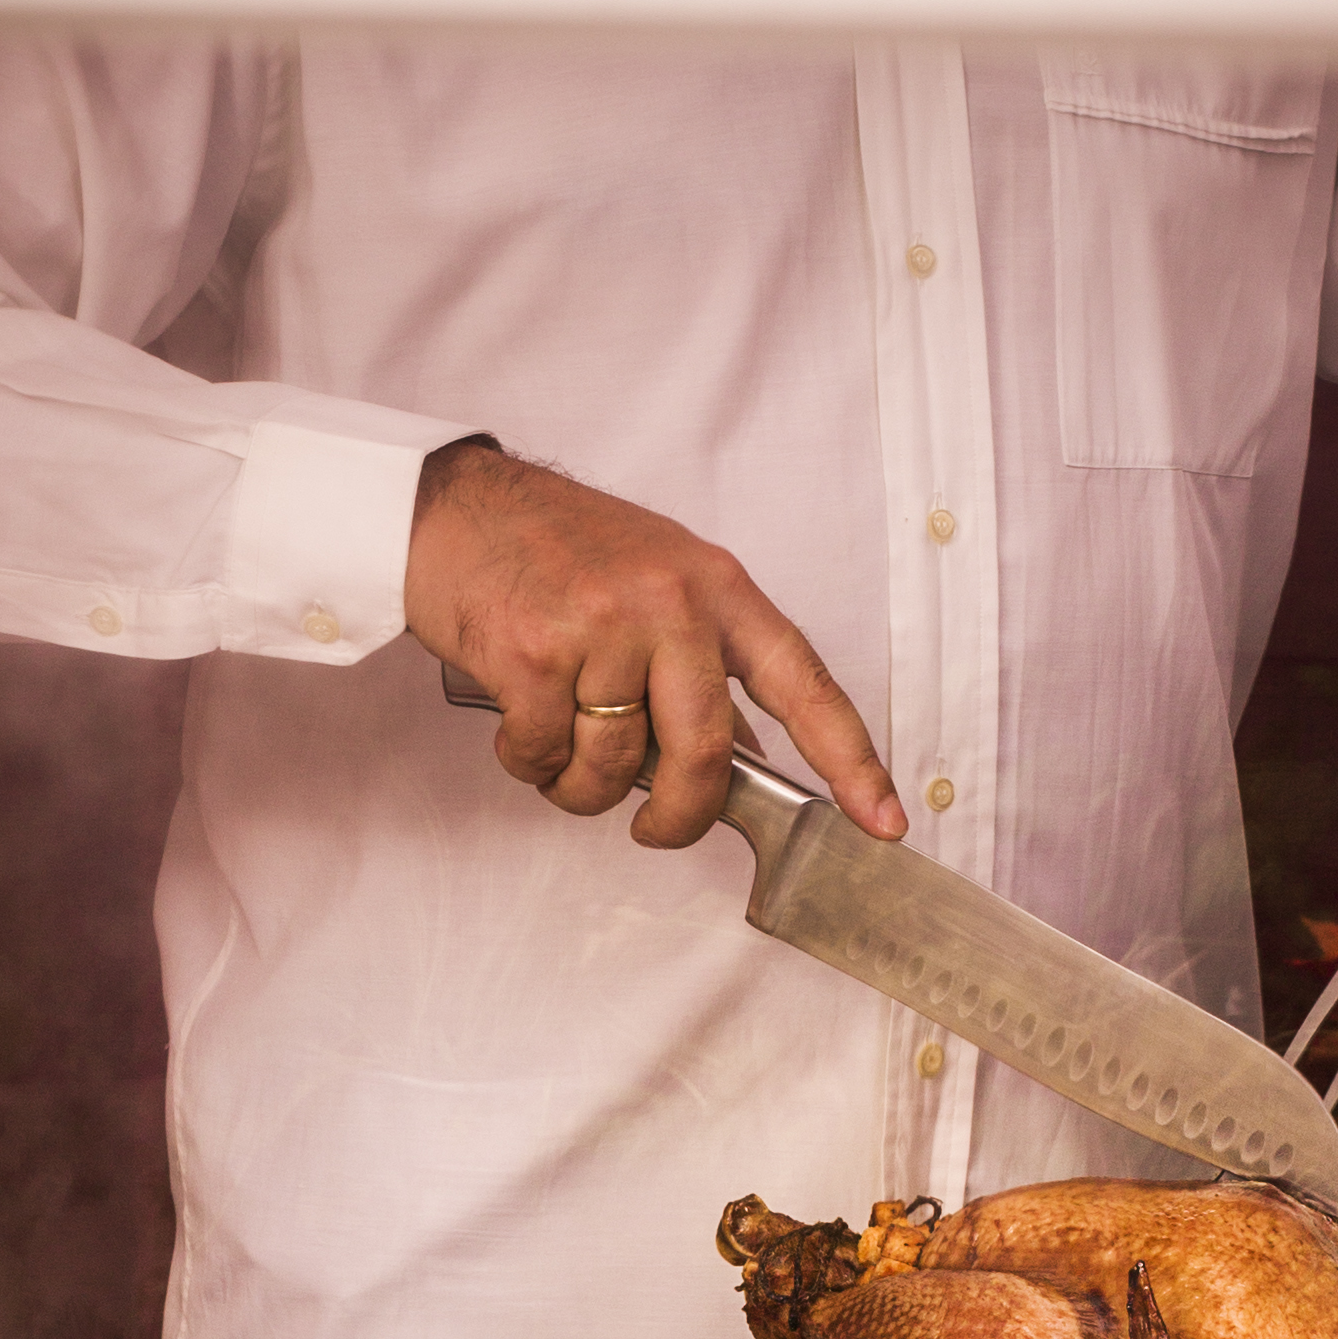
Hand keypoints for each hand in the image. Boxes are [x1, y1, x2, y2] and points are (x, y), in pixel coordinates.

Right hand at [405, 439, 902, 853]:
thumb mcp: (655, 585)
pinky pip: (547, 757)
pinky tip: (519, 722)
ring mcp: (603, 626)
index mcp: (716, 588)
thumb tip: (740, 760)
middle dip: (678, 816)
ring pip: (616, 769)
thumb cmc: (554, 552)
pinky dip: (529, 763)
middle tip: (655, 827)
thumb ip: (703, 667)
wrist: (455, 511)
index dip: (850, 761)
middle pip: (705, 755)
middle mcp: (670, 603)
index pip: (804, 682)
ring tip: (558, 742)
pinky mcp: (535, 654)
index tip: (883, 820)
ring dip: (581, 786)